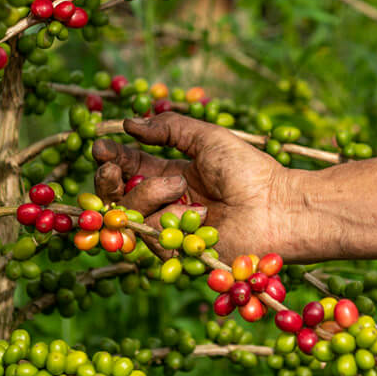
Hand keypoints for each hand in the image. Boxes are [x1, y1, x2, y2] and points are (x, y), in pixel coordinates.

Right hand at [92, 112, 296, 260]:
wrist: (276, 208)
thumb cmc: (249, 171)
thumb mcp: (207, 138)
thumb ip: (169, 128)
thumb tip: (129, 122)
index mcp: (176, 174)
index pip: (132, 166)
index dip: (113, 158)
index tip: (100, 147)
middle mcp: (169, 201)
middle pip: (120, 194)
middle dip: (109, 179)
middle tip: (111, 167)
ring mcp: (172, 228)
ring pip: (131, 213)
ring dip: (148, 193)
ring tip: (179, 186)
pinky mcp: (177, 253)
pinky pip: (149, 237)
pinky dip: (163, 219)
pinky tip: (190, 211)